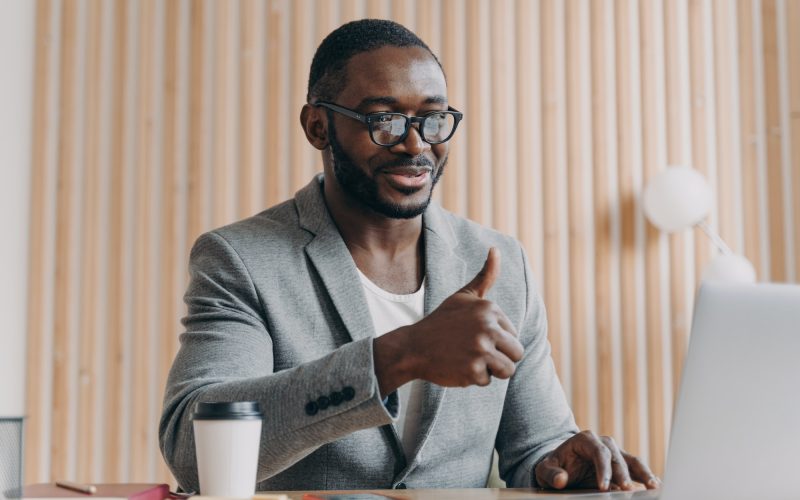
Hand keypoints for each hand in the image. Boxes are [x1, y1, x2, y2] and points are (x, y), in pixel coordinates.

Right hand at [374, 248, 522, 391]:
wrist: (412, 347)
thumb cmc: (442, 323)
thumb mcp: (463, 296)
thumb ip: (485, 276)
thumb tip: (496, 250)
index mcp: (489, 308)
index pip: (513, 335)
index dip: (496, 340)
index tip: (473, 335)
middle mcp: (488, 327)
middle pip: (517, 353)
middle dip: (499, 357)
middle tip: (474, 351)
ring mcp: (480, 349)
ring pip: (508, 370)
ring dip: (490, 370)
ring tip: (469, 360)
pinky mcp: (473, 370)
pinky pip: (487, 381)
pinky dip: (473, 379)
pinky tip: (457, 367)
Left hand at [534, 431, 660, 490]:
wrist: (563, 464)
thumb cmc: (555, 466)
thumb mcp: (545, 469)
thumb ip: (551, 474)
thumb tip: (561, 480)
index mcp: (585, 439)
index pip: (598, 452)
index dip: (603, 469)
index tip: (603, 487)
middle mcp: (603, 443)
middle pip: (617, 457)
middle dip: (622, 474)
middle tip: (626, 490)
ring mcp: (615, 452)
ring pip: (632, 461)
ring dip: (643, 473)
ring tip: (652, 486)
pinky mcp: (623, 463)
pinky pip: (637, 468)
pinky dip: (646, 476)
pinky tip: (654, 484)